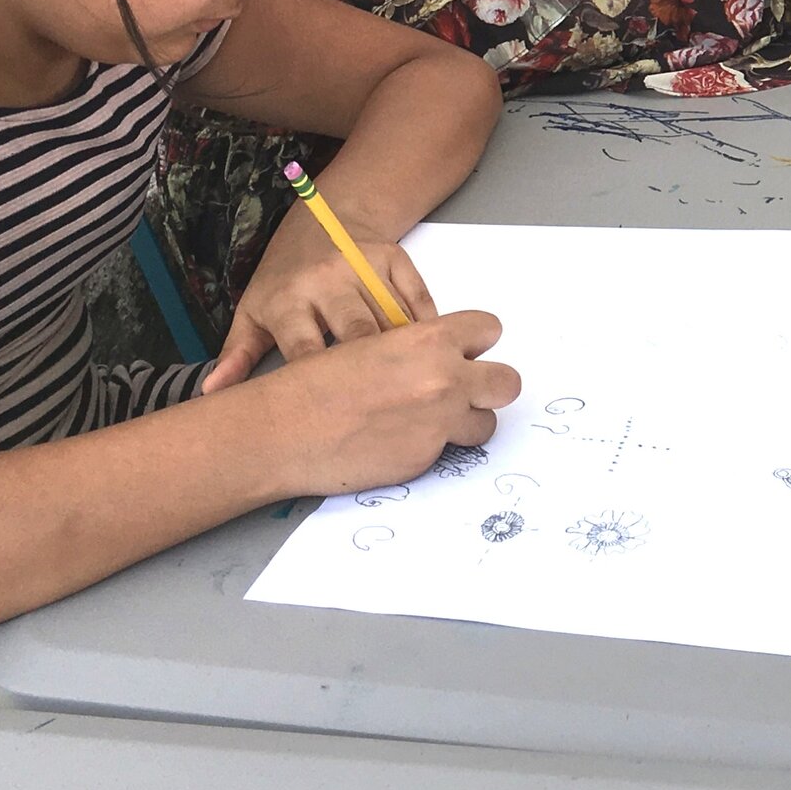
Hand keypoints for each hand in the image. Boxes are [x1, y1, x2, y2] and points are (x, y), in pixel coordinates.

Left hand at [205, 224, 439, 393]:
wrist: (324, 218)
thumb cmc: (285, 277)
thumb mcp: (253, 311)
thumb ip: (238, 354)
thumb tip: (212, 394)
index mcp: (288, 299)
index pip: (306, 349)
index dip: (321, 382)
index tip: (333, 412)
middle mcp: (327, 279)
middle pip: (359, 333)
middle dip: (373, 369)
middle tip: (384, 403)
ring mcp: (365, 265)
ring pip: (394, 321)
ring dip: (404, 354)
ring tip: (409, 385)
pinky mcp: (396, 258)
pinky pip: (418, 302)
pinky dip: (425, 330)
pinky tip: (423, 353)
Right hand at [260, 311, 522, 497]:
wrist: (282, 430)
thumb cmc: (315, 382)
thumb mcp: (373, 344)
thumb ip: (418, 348)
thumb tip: (444, 356)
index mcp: (430, 340)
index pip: (489, 329)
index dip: (476, 341)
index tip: (465, 351)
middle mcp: (444, 380)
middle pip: (508, 381)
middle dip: (491, 385)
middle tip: (465, 390)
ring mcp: (438, 424)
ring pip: (486, 423)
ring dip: (465, 421)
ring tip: (429, 419)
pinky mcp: (425, 460)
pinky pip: (446, 450)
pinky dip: (429, 446)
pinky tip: (396, 440)